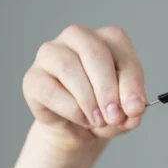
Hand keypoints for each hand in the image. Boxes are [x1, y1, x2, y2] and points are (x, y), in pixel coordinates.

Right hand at [22, 25, 146, 152]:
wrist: (78, 129)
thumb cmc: (105, 109)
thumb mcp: (126, 110)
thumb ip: (132, 108)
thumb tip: (133, 110)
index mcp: (108, 38)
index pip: (121, 51)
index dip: (131, 82)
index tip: (135, 109)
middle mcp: (78, 37)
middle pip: (94, 52)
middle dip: (107, 88)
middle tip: (114, 116)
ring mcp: (50, 54)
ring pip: (69, 67)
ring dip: (88, 99)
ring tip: (98, 120)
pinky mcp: (33, 78)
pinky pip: (50, 90)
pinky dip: (71, 109)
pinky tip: (81, 119)